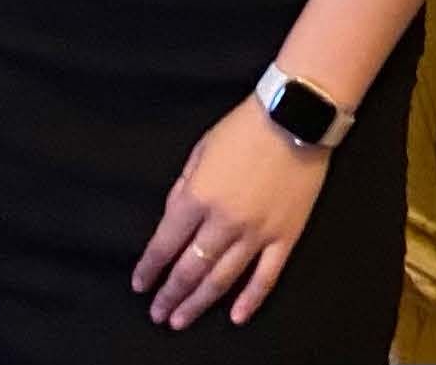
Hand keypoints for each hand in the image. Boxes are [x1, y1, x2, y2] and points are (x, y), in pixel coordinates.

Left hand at [130, 93, 332, 330]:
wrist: (295, 116)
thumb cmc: (244, 126)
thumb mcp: (201, 148)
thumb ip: (183, 186)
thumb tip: (172, 218)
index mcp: (199, 196)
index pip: (166, 243)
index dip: (150, 267)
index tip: (140, 284)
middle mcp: (224, 222)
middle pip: (191, 269)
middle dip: (170, 294)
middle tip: (158, 313)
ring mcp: (257, 234)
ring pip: (223, 280)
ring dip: (199, 303)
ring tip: (182, 319)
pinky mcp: (285, 237)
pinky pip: (265, 277)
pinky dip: (250, 300)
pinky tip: (236, 316)